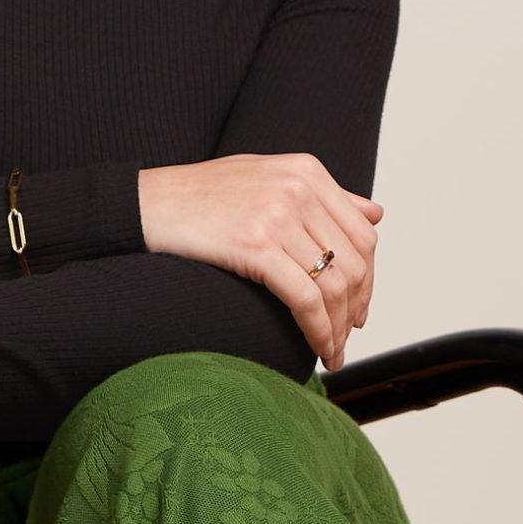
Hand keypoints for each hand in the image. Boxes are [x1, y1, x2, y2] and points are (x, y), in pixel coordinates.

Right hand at [138, 154, 382, 370]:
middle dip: (356, 308)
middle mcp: (298, 189)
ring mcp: (278, 216)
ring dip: (339, 328)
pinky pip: (306, 299)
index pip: (362, 233)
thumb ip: (322, 195)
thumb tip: (376, 213)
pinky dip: (319, 331)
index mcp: (306, 171)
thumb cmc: (199, 198)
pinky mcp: (255, 246)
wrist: (146, 204)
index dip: (368, 278)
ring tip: (332, 352)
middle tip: (347, 336)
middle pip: (355, 261)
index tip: (358, 308)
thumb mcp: (266, 179)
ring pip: (334, 285)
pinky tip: (318, 350)